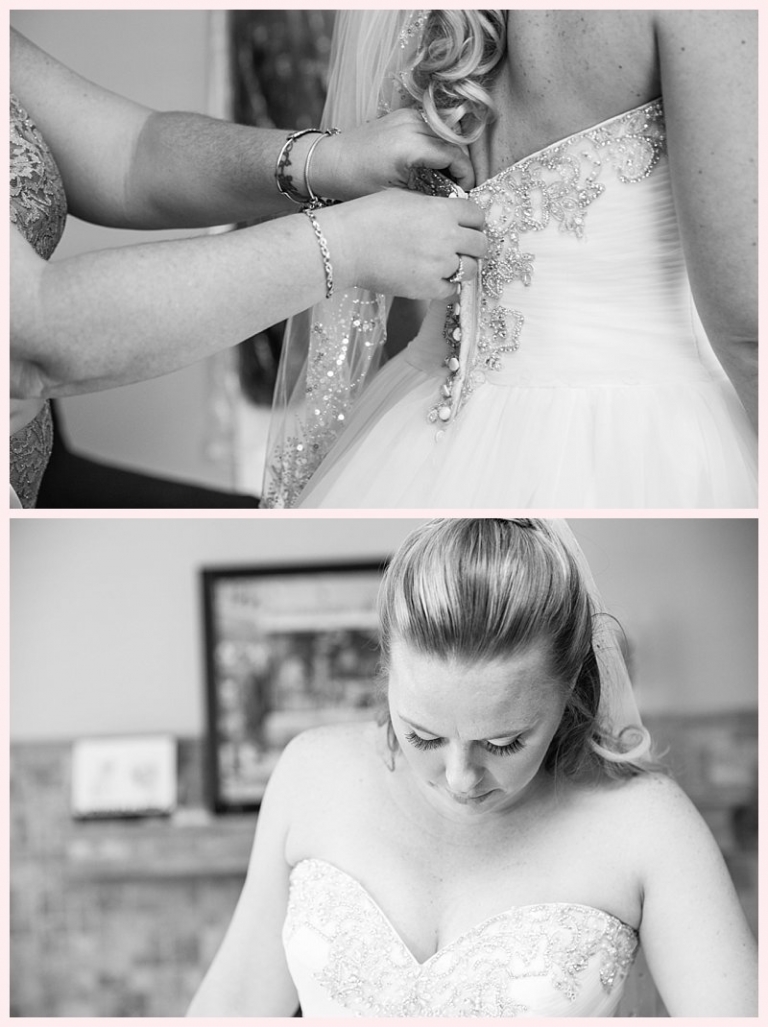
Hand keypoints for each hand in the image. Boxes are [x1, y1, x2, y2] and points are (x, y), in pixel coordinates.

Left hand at [311, 109, 475, 198]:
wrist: (328, 161)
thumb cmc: (356, 182)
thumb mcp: (394, 195)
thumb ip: (427, 195)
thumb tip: (451, 201)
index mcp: (411, 145)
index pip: (455, 156)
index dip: (466, 176)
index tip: (465, 193)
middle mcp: (412, 124)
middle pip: (454, 143)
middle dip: (461, 166)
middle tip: (458, 189)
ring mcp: (407, 115)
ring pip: (445, 133)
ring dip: (451, 154)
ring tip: (446, 178)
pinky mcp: (402, 114)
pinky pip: (432, 127)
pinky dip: (438, 144)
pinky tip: (431, 164)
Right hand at [324, 189, 487, 300]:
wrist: (346, 244)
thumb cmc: (368, 217)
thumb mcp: (406, 198)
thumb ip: (433, 207)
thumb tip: (448, 216)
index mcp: (442, 210)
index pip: (477, 215)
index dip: (473, 222)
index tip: (467, 227)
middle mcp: (446, 237)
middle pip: (481, 244)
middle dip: (473, 246)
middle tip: (462, 249)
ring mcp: (439, 264)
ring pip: (470, 269)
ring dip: (462, 267)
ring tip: (446, 265)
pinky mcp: (427, 287)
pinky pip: (451, 291)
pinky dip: (446, 286)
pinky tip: (433, 279)